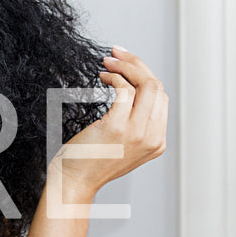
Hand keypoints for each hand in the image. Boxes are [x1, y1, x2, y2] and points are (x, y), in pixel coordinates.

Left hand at [51, 46, 168, 198]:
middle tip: (116, 54)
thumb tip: (131, 90)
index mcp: (156, 142)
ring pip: (147, 85)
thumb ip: (134, 125)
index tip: (127, 63)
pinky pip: (125, 90)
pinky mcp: (118, 127)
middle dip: (137, 64)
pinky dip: (115, 77)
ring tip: (108, 62)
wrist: (73, 182)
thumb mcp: (122, 145)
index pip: (161, 98)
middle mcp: (153, 138)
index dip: (145, 75)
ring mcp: (137, 133)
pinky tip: (103, 77)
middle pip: (157, 87)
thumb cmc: (89, 162)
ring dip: (126, 66)